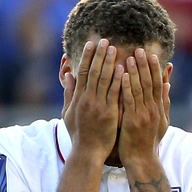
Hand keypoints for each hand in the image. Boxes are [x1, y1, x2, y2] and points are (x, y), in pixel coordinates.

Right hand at [62, 39, 122, 163]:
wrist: (88, 151)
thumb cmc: (79, 134)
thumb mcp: (69, 113)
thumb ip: (69, 93)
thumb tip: (68, 75)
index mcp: (78, 97)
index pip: (82, 71)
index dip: (87, 56)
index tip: (92, 43)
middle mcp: (87, 99)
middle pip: (93, 71)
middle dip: (99, 54)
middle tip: (105, 40)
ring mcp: (98, 105)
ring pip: (104, 79)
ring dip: (109, 62)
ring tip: (115, 48)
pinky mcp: (109, 113)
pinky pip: (114, 93)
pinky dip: (118, 80)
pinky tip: (124, 68)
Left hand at [117, 48, 170, 162]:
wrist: (141, 160)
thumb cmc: (148, 141)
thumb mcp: (161, 122)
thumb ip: (164, 103)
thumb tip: (167, 85)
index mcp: (158, 109)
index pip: (157, 84)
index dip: (155, 69)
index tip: (151, 55)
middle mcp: (152, 110)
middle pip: (150, 83)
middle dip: (145, 66)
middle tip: (140, 49)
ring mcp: (143, 115)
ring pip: (140, 89)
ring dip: (135, 72)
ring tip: (130, 56)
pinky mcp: (132, 120)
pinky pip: (129, 100)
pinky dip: (127, 87)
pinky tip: (123, 75)